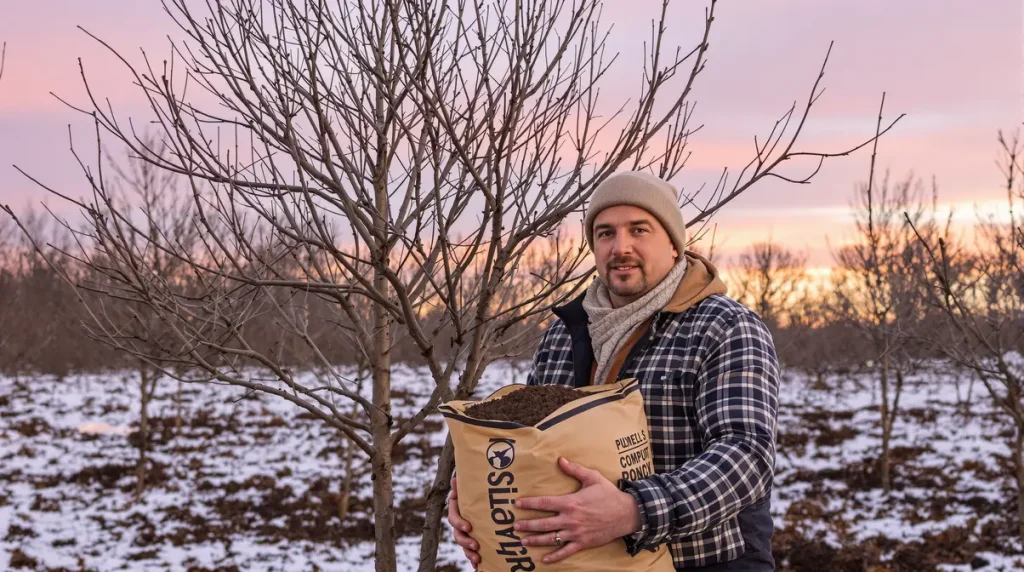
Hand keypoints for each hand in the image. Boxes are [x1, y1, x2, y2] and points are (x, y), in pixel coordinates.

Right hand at [447, 477, 480, 568]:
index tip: (469, 527)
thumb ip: (463, 485)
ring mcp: (465, 532)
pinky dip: (473, 559)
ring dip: (469, 552)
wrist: (487, 497)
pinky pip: (470, 551)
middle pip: (458, 535)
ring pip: (463, 545)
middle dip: (466, 541)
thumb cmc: (477, 490)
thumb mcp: (471, 487)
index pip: (453, 518)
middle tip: (476, 545)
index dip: (459, 523)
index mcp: (457, 510)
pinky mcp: (473, 539)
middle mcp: (459, 522)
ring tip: (477, 558)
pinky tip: (478, 566)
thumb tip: (455, 479)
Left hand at [514, 457, 642, 563]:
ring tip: (523, 541)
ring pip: (551, 538)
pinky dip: (555, 556)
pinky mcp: (582, 543)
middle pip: (543, 523)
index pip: (544, 503)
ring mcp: (575, 533)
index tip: (518, 504)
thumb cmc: (608, 494)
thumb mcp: (592, 477)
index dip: (529, 503)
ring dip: (535, 540)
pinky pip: (565, 551)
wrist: (626, 513)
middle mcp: (570, 519)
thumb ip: (574, 469)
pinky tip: (544, 559)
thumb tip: (560, 460)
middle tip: (514, 526)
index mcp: (570, 502)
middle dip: (527, 525)